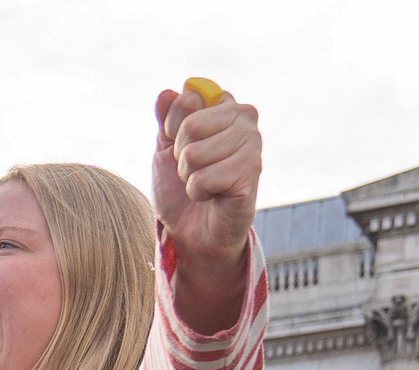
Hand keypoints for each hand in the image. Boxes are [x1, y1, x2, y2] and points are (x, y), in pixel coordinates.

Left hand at [152, 85, 261, 270]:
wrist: (192, 229)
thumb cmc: (181, 186)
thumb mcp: (165, 148)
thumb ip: (166, 119)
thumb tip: (167, 93)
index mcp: (225, 106)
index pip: (189, 99)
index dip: (173, 128)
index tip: (180, 144)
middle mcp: (245, 118)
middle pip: (191, 126)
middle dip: (180, 155)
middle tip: (192, 169)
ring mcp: (253, 144)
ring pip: (195, 154)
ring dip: (189, 176)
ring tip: (203, 182)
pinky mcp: (252, 172)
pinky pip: (205, 178)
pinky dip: (198, 191)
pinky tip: (213, 195)